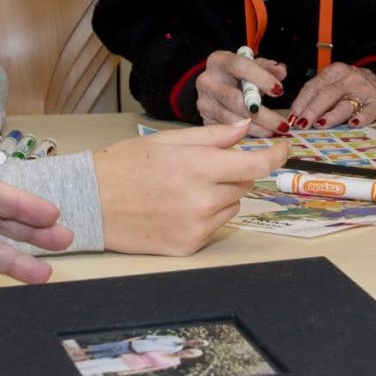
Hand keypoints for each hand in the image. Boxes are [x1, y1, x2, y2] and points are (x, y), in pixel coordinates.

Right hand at [94, 119, 292, 253]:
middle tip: (202, 167)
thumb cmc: (124, 166)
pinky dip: (206, 217)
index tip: (285, 149)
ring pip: (232, 206)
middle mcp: (202, 199)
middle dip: (233, 172)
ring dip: (221, 196)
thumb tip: (245, 129)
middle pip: (244, 184)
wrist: (90, 203)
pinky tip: (176, 209)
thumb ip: (211, 136)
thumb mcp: (166, 141)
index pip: (255, 164)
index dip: (276, 155)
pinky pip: (215, 227)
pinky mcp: (189, 246)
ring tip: (184, 190)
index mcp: (198, 167)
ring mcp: (196, 226)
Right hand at [195, 50, 287, 134]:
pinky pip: (227, 132)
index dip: (261, 78)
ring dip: (258, 129)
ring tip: (275, 132)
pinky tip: (262, 134)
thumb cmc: (237, 74)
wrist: (215, 86)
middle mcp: (207, 81)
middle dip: (263, 115)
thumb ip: (267, 67)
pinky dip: (247, 135)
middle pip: (235, 100)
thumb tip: (280, 72)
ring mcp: (204, 102)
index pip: (239, 66)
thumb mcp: (251, 66)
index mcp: (219, 61)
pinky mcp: (205, 119)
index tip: (279, 91)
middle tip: (282, 124)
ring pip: (232, 119)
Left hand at [281, 63, 375, 130]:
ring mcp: (364, 91)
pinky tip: (353, 124)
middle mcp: (348, 79)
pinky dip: (361, 118)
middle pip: (326, 94)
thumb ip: (319, 96)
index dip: (301, 102)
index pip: (313, 86)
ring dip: (331, 115)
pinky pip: (368, 111)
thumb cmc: (354, 88)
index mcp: (335, 72)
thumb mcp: (336, 84)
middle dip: (312, 110)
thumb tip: (297, 116)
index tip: (292, 117)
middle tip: (301, 124)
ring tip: (320, 124)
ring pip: (345, 104)